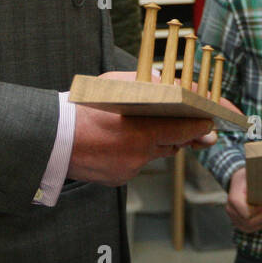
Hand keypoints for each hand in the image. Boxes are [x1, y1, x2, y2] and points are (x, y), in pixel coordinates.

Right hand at [67, 70, 218, 185]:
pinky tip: (118, 142)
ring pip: (153, 155)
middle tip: (190, 128)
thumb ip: (148, 84)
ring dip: (156, 144)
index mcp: (143, 130)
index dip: (200, 128)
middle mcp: (140, 154)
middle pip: (173, 145)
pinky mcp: (119, 179)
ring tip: (143, 129)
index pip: (185, 131)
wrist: (52, 139)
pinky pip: (135, 164)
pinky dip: (132, 154)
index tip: (209, 124)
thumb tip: (170, 83)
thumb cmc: (84, 107)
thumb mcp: (116, 85)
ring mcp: (129, 169)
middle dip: (180, 136)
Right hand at [225, 167, 261, 232]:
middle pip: (248, 222)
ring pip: (248, 228)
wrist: (237, 178)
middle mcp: (230, 209)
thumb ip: (261, 182)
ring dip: (261, 222)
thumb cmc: (247, 176)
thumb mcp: (253, 174)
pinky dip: (257, 225)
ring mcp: (232, 216)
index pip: (248, 214)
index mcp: (234, 198)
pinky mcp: (236, 220)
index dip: (260, 212)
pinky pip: (246, 228)